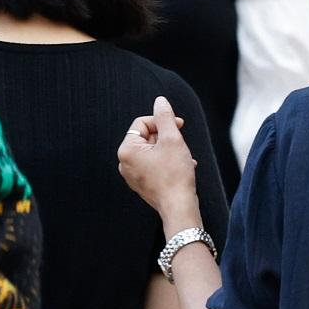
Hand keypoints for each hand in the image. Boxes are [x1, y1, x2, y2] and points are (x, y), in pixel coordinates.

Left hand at [114, 99, 199, 216]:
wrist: (178, 206)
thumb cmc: (175, 174)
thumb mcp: (173, 140)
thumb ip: (165, 117)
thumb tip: (160, 101)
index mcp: (127, 149)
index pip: (142, 123)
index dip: (162, 121)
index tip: (180, 126)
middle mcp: (124, 162)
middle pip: (147, 137)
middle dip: (166, 138)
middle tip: (182, 145)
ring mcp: (131, 175)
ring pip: (152, 152)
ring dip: (169, 150)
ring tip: (184, 159)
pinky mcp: (141, 184)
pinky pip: (152, 165)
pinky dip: (167, 163)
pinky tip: (181, 168)